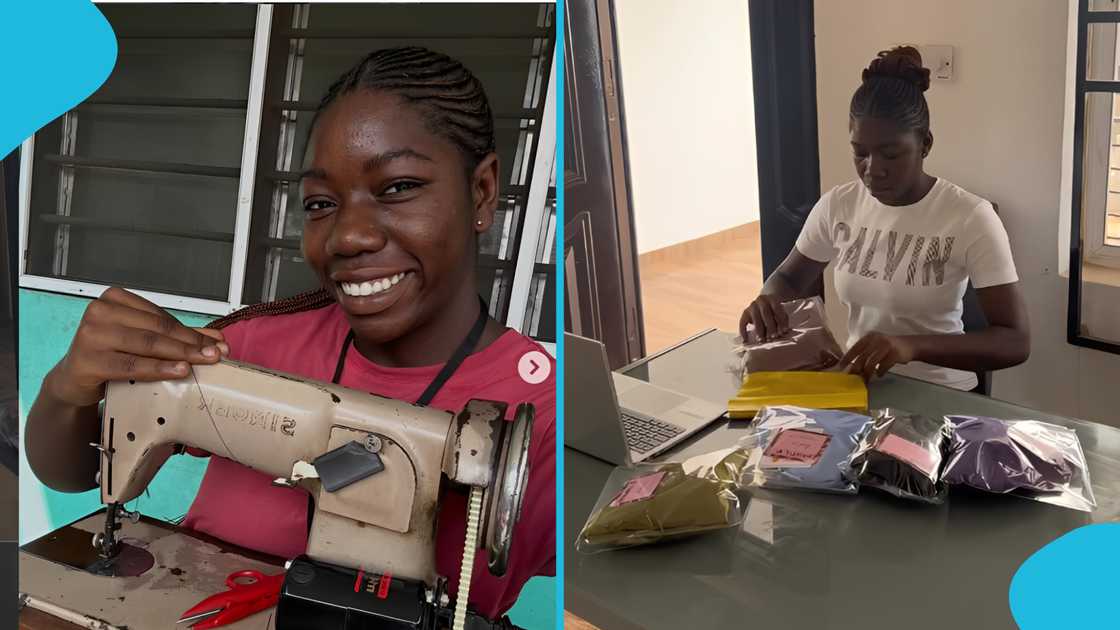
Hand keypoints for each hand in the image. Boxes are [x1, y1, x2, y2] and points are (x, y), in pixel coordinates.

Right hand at [47, 287, 228, 406]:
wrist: (74, 379)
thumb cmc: (110, 354)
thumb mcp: (142, 341)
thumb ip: (176, 336)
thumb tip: (215, 339)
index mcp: (115, 299)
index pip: (161, 316)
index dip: (192, 330)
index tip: (218, 343)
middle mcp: (100, 312)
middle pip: (157, 329)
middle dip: (191, 343)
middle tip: (216, 354)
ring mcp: (90, 335)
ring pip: (146, 345)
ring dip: (179, 354)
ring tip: (202, 362)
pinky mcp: (87, 361)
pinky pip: (130, 365)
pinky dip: (158, 368)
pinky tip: (179, 370)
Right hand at [738, 294, 789, 341]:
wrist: (764, 303)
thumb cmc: (774, 311)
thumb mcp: (780, 312)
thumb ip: (782, 321)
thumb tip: (782, 333)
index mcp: (772, 298)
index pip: (777, 309)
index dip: (781, 320)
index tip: (783, 331)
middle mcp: (761, 300)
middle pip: (766, 313)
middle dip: (770, 326)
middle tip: (773, 337)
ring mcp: (752, 306)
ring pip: (755, 318)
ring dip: (759, 330)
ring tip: (762, 340)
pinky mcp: (745, 312)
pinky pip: (743, 322)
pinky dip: (743, 331)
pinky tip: (745, 340)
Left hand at [839, 332, 914, 381]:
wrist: (910, 345)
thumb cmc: (889, 348)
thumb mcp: (875, 346)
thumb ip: (865, 353)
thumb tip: (851, 367)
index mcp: (869, 337)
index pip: (855, 348)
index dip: (847, 358)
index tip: (841, 367)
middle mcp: (876, 339)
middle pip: (862, 356)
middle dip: (856, 369)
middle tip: (853, 377)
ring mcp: (886, 345)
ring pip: (872, 362)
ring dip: (867, 373)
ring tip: (866, 379)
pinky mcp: (895, 353)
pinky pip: (884, 365)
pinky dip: (880, 372)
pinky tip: (879, 374)